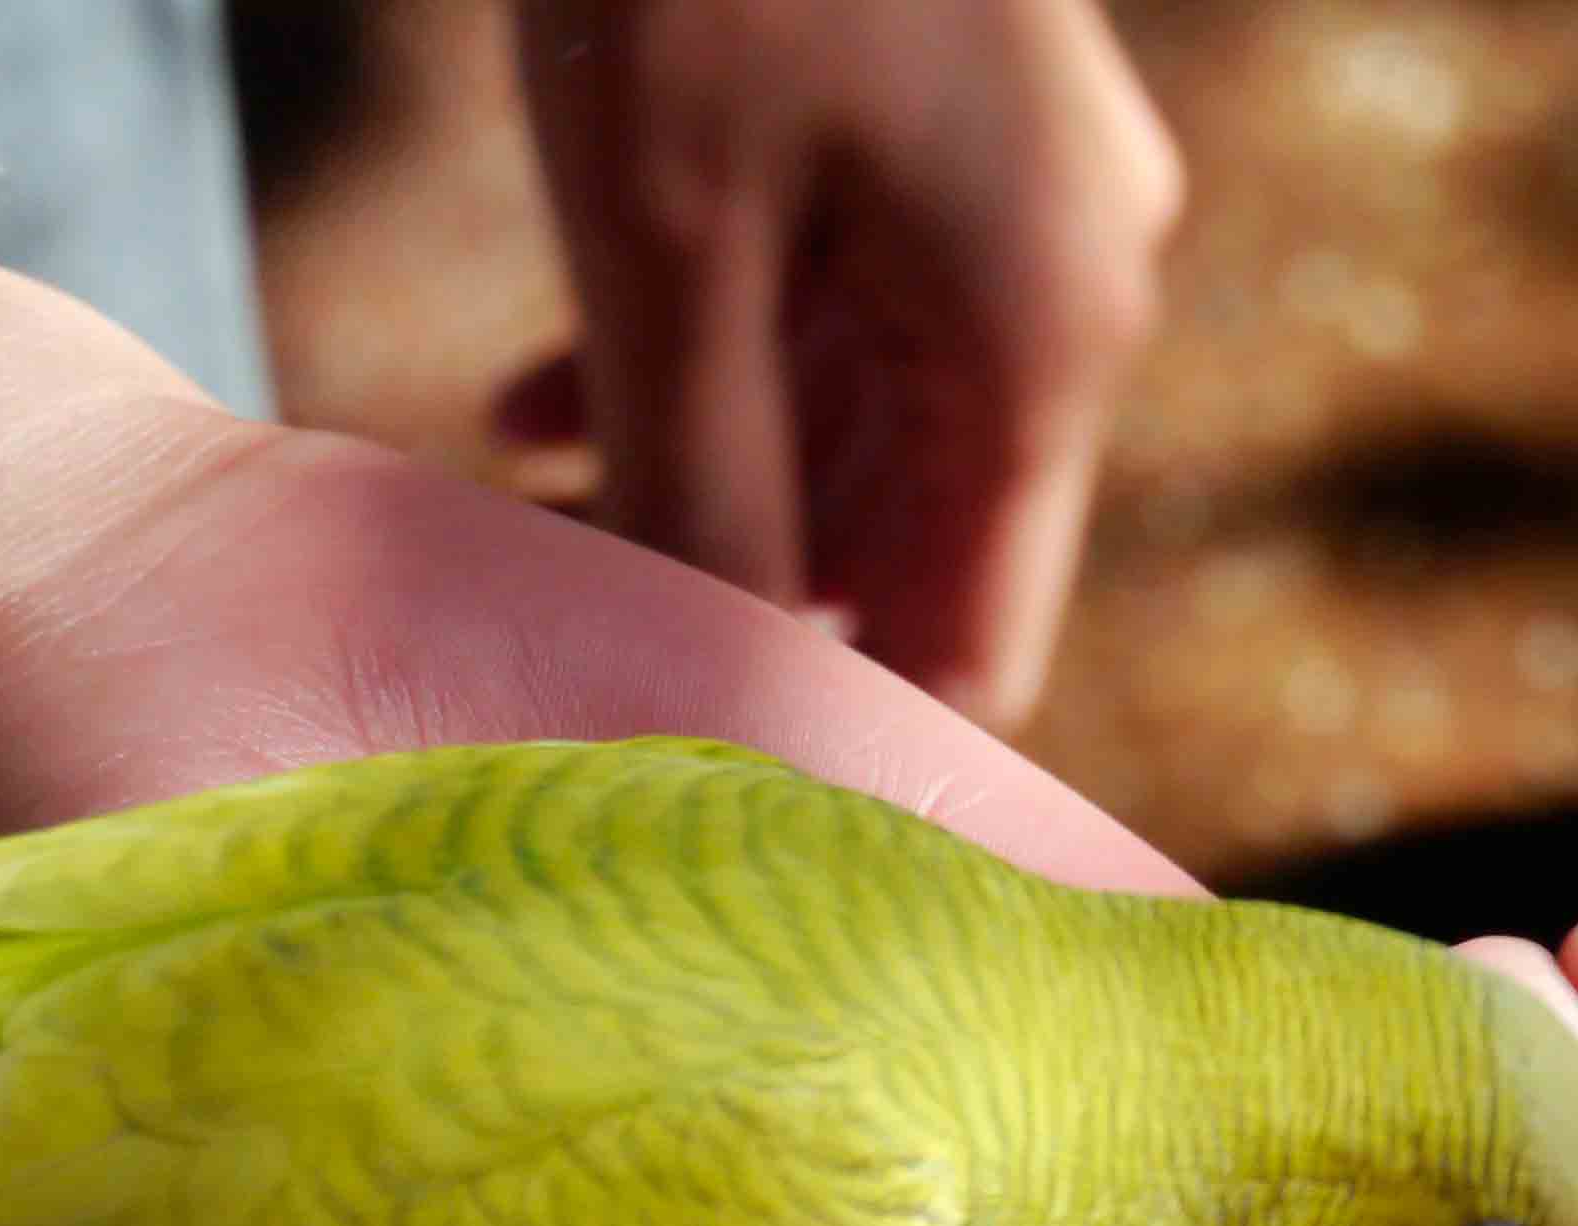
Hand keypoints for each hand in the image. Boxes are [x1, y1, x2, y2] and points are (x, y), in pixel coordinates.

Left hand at [507, 0, 1181, 722]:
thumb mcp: (673, 241)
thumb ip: (698, 488)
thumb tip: (704, 704)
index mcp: (1043, 342)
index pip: (972, 652)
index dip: (819, 733)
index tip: (652, 754)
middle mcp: (1065, 284)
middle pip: (911, 545)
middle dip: (728, 598)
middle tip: (539, 631)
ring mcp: (1018, 195)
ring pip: (861, 428)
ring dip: (694, 485)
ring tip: (512, 513)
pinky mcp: (944, 118)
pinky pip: (843, 305)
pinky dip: (712, 361)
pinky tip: (541, 398)